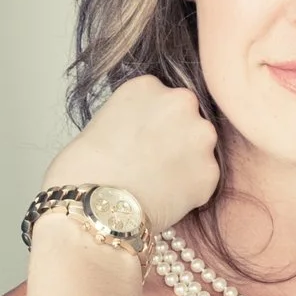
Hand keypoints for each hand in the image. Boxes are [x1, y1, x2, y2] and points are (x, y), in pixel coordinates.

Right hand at [43, 75, 218, 230]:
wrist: (94, 210)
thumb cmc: (84, 170)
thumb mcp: (102, 121)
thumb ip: (134, 117)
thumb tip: (147, 131)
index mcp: (148, 85)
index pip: (161, 97)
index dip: (151, 122)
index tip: (140, 139)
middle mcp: (180, 102)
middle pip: (187, 116)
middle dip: (175, 136)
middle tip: (151, 162)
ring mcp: (200, 136)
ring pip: (200, 147)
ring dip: (186, 161)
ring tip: (157, 183)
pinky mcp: (210, 172)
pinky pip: (204, 179)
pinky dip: (190, 189)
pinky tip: (164, 198)